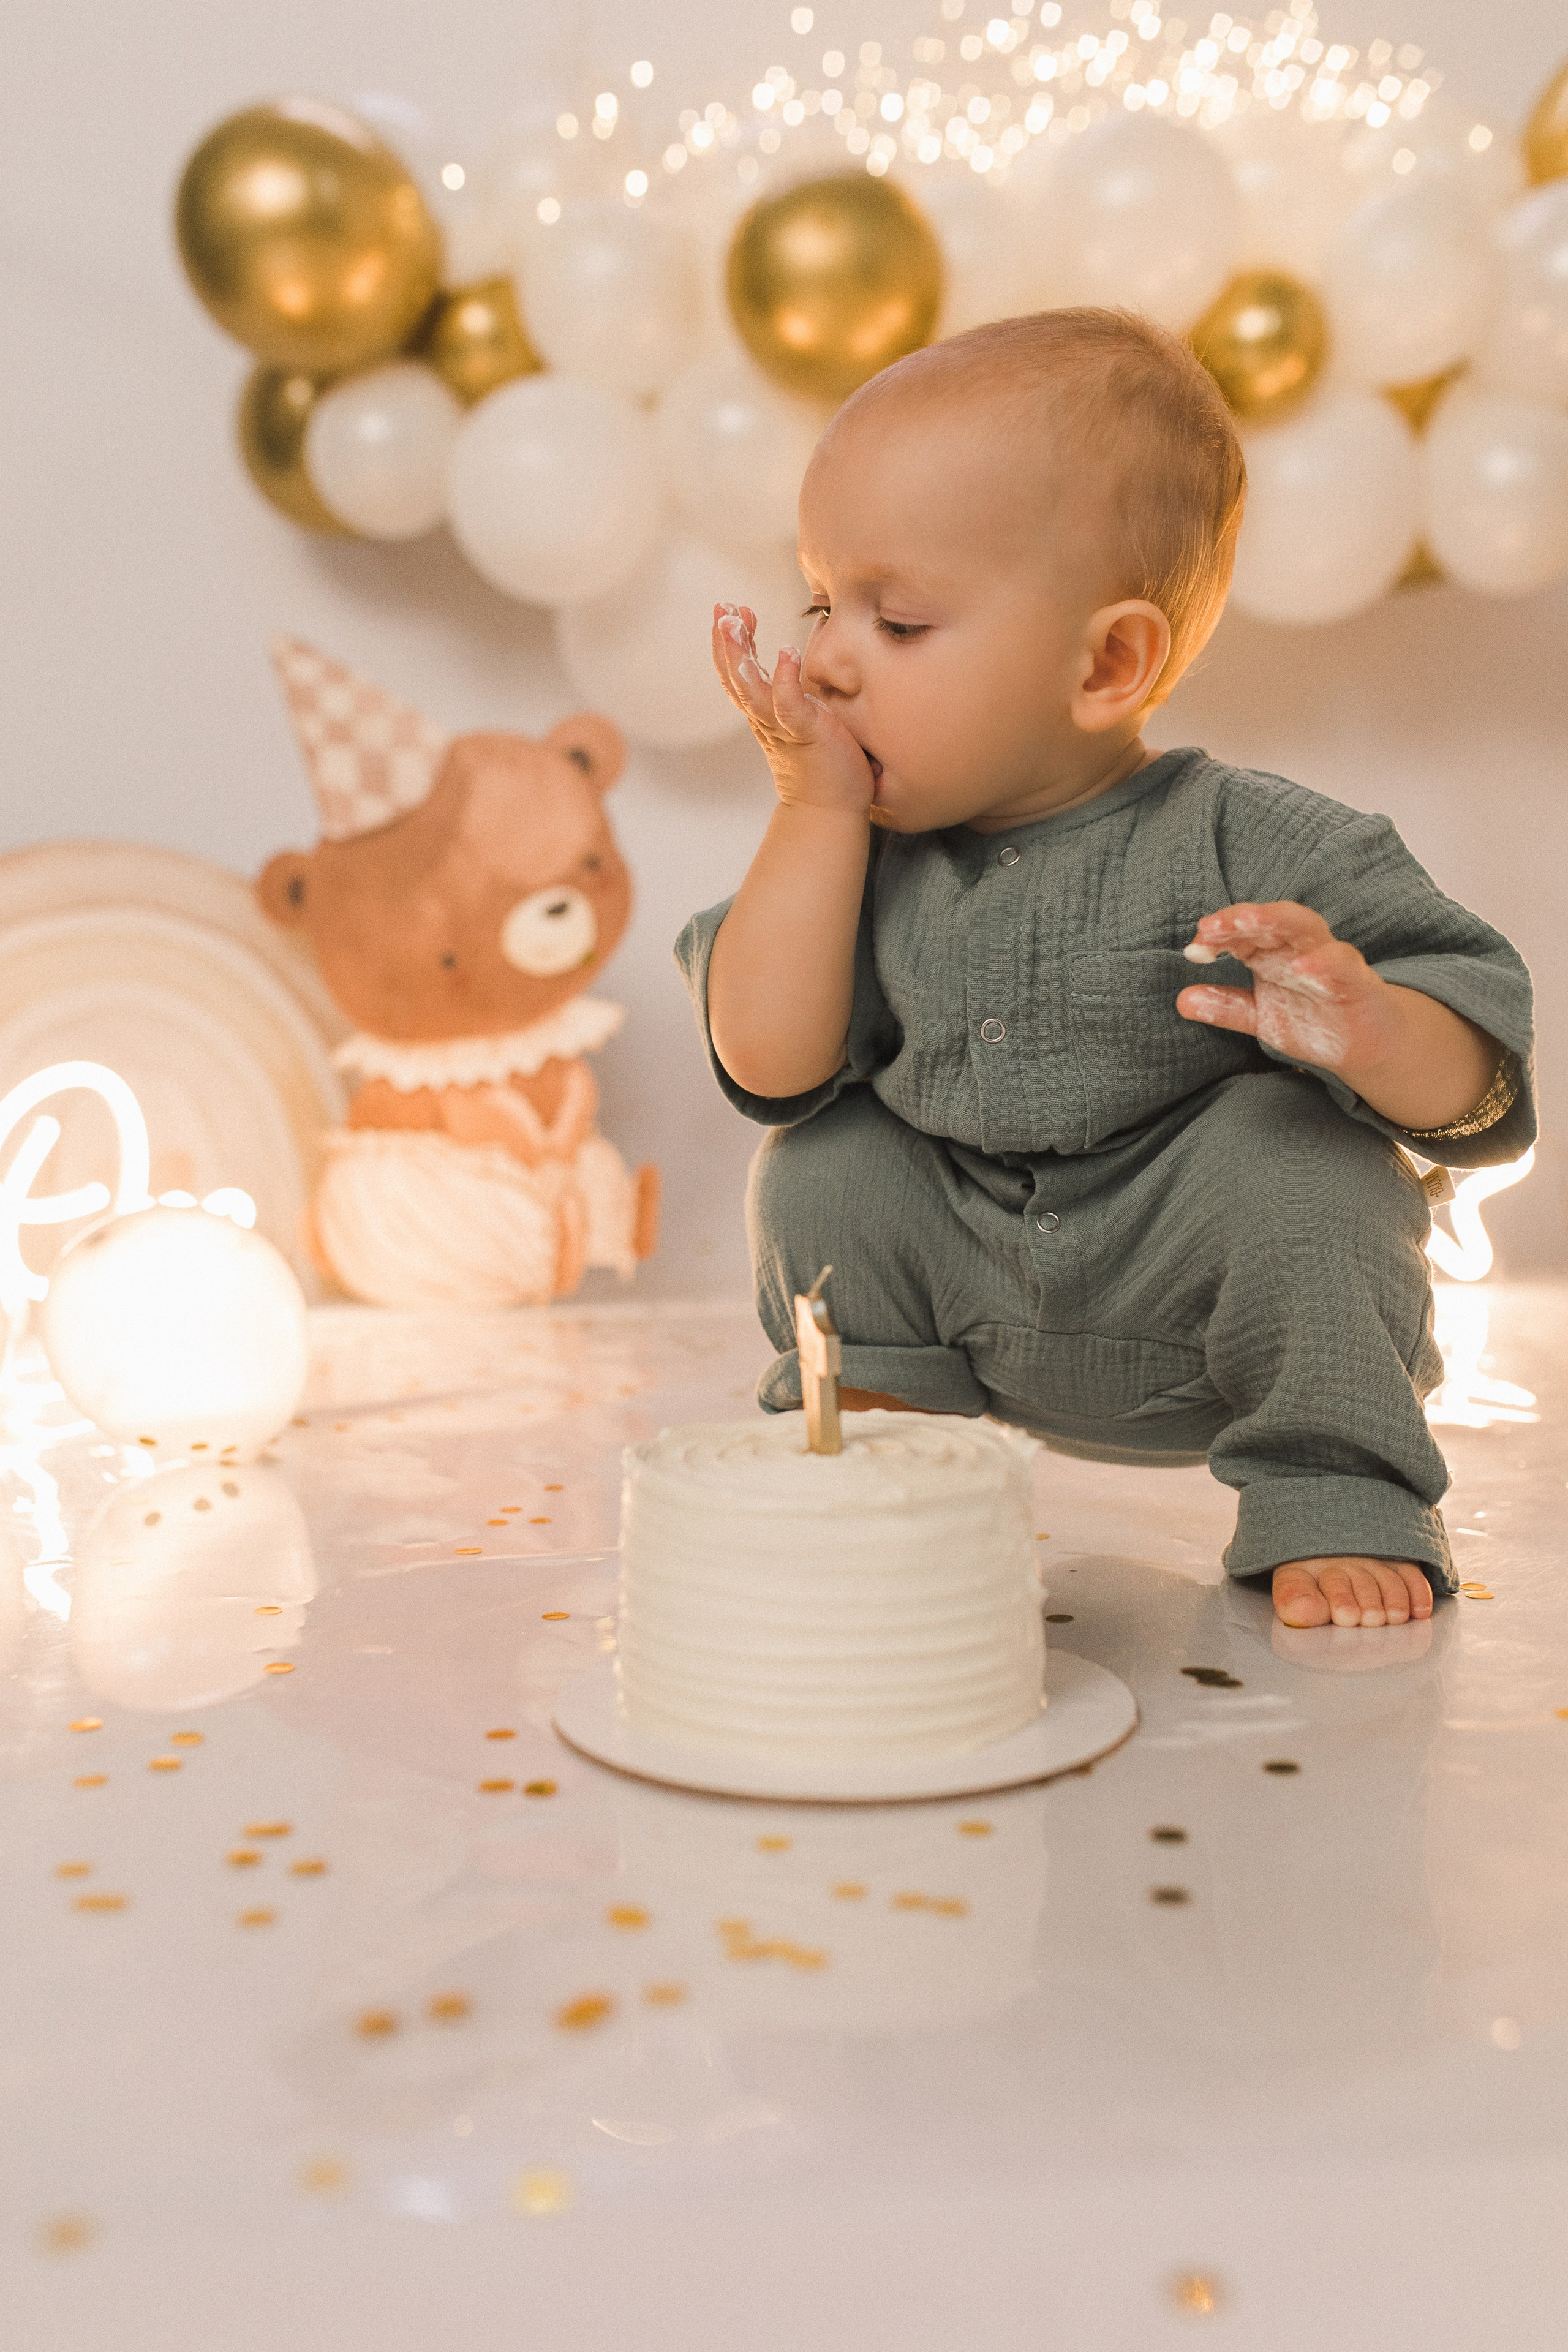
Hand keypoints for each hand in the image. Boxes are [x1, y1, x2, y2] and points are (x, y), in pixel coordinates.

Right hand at [712, 603, 875, 816]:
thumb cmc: (824, 765)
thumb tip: (797, 667)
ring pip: (750, 688)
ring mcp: (782, 726)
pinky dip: (785, 679)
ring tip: (734, 621)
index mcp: (764, 714)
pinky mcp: (805, 733)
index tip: (733, 611)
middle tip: (722, 608)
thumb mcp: (804, 721)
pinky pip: (788, 705)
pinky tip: (785, 652)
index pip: (739, 673)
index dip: (731, 643)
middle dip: (725, 641)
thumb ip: (796, 696)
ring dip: (739, 653)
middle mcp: (765, 719)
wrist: (830, 810)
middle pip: (734, 676)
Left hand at [1175, 901, 1399, 1077]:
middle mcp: (1300, 948)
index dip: (1218, 935)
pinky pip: (1342, 963)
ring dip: (1277, 921)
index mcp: (1274, 953)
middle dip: (1243, 917)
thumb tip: (1181, 1000)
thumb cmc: (1314, 1021)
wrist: (1366, 1046)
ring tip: (1248, 923)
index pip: (1243, 933)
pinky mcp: (1358, 979)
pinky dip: (1323, 962)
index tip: (1193, 947)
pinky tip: (1303, 967)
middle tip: (1212, 925)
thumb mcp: (1261, 1017)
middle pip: (1271, 919)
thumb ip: (1225, 1007)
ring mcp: (1330, 959)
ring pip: (1307, 927)